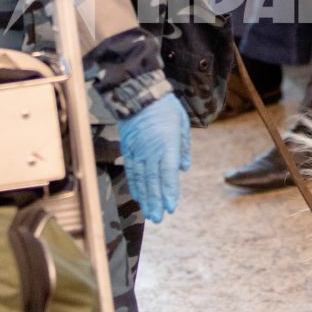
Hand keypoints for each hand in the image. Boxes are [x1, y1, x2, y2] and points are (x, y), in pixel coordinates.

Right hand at [119, 92, 189, 222]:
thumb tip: (184, 168)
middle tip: (159, 219)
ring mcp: (137, 150)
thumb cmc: (165, 107)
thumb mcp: (182, 123)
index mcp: (167, 144)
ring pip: (141, 179)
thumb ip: (183, 147)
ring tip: (149, 213)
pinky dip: (135, 185)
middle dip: (156, 201)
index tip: (171, 207)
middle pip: (153, 181)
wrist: (139, 92)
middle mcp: (151, 150)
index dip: (169, 191)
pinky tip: (138, 196)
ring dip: (145, 198)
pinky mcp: (127, 149)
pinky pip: (131, 171)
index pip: (168, 173)